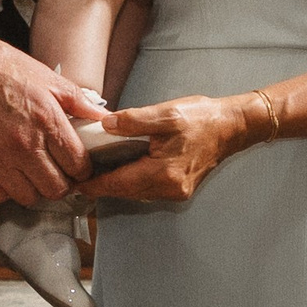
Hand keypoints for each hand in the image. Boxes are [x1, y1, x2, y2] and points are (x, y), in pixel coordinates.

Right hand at [0, 37, 101, 205]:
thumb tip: (103, 117)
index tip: (78, 165)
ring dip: (34, 188)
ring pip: (29, 197)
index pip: (78, 165)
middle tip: (58, 170)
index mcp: (46, 120)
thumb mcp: (47, 78)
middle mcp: (23, 144)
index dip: (83, 168)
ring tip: (32, 171)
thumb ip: (79, 102)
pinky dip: (5, 190)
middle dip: (62, 182)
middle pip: (56, 188)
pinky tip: (8, 173)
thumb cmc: (1, 69)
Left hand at [79, 93, 267, 208]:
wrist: (231, 127)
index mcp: (164, 172)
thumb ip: (134, 120)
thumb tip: (106, 125)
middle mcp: (169, 188)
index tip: (74, 182)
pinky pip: (146, 189)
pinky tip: (121, 168)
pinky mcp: (178, 188)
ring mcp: (175, 191)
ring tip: (95, 171)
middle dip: (101, 185)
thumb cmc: (203, 119)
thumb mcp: (167, 113)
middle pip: (124, 192)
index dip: (94, 184)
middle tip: (78, 175)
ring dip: (115, 184)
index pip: (119, 183)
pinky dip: (131, 181)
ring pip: (135, 193)